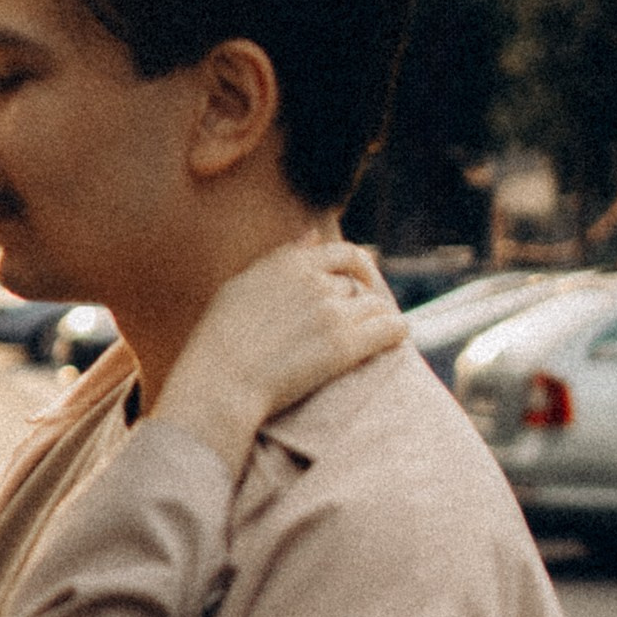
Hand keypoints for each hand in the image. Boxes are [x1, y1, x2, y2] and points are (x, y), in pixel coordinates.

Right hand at [152, 239, 401, 474]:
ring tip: (373, 338)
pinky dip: (396, 333)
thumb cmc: (220, 342)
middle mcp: (315, 281)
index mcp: (290, 264)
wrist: (221, 382)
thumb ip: (282, 258)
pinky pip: (391, 328)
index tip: (358, 283)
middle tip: (359, 325)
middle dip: (361, 302)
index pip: (342, 253)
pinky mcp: (345, 344)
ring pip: (377, 306)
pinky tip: (394, 342)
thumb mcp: (242, 285)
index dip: (357, 268)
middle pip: (358, 285)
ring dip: (377, 320)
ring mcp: (333, 311)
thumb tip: (312, 234)